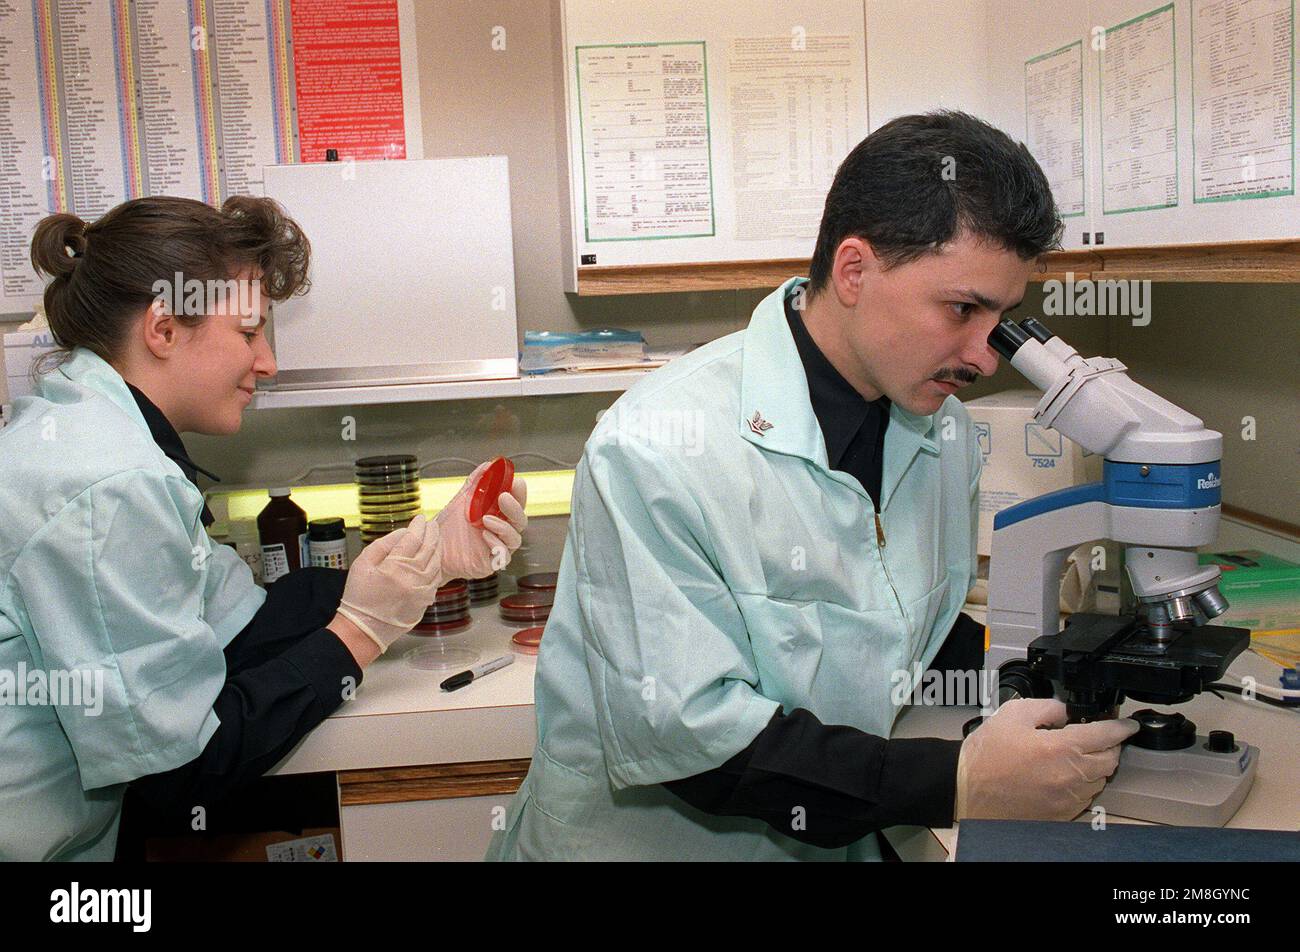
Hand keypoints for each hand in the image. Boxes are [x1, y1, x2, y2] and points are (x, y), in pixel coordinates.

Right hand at [334, 514, 443, 652]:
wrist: (364, 629)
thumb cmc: (359, 597)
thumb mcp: (362, 564)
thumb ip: (383, 545)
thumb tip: (402, 533)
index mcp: (395, 566)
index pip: (413, 539)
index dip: (418, 526)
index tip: (420, 518)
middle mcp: (413, 577)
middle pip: (429, 548)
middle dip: (432, 533)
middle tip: (432, 524)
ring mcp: (422, 590)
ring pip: (436, 563)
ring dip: (437, 548)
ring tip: (435, 538)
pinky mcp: (426, 601)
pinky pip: (436, 579)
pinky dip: (437, 565)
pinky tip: (434, 559)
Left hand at [435, 460, 527, 579]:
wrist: (432, 547)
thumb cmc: (449, 527)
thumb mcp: (462, 500)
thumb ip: (475, 483)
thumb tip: (487, 465)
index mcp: (499, 515)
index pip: (517, 503)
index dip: (520, 493)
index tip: (516, 482)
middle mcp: (502, 531)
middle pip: (520, 521)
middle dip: (515, 508)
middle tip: (503, 497)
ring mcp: (499, 547)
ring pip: (515, 538)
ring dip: (504, 527)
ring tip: (486, 519)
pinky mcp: (492, 562)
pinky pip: (503, 555)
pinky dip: (496, 543)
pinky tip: (484, 535)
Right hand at [955, 698, 1138, 821]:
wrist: (967, 791)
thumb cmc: (986, 756)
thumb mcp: (1012, 715)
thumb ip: (1046, 707)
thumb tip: (1066, 710)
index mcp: (1061, 749)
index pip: (1106, 736)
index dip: (1121, 727)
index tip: (1128, 724)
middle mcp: (1071, 777)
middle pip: (1110, 760)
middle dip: (1110, 745)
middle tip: (1098, 735)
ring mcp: (1068, 799)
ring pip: (1100, 780)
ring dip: (1096, 765)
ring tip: (1076, 754)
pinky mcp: (1061, 814)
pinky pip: (1085, 797)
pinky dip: (1083, 783)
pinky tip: (1064, 774)